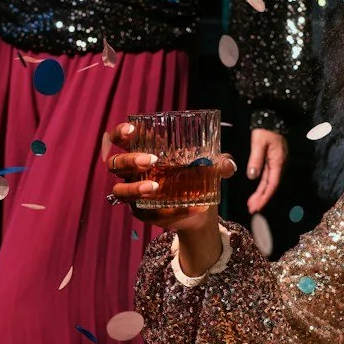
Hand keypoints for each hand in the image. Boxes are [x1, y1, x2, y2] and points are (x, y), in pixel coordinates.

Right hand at [102, 117, 236, 240]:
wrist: (201, 207)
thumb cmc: (198, 175)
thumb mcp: (211, 166)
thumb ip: (220, 163)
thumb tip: (228, 164)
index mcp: (143, 150)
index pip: (121, 139)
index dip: (120, 133)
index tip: (132, 130)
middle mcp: (133, 171)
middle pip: (115, 163)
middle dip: (129, 160)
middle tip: (150, 160)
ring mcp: (135, 193)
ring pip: (120, 190)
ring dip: (135, 188)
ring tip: (155, 188)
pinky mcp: (143, 213)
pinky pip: (147, 214)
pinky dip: (168, 212)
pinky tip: (189, 208)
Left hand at [244, 127, 286, 214]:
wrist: (271, 117)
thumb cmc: (265, 129)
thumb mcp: (258, 142)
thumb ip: (256, 159)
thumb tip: (252, 176)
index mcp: (278, 161)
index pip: (271, 184)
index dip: (264, 197)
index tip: (256, 207)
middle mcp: (279, 164)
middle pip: (270, 186)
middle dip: (261, 199)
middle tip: (251, 209)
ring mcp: (276, 163)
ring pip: (268, 182)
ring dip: (261, 194)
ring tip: (252, 204)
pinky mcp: (272, 161)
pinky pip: (267, 177)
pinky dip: (261, 186)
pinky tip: (257, 192)